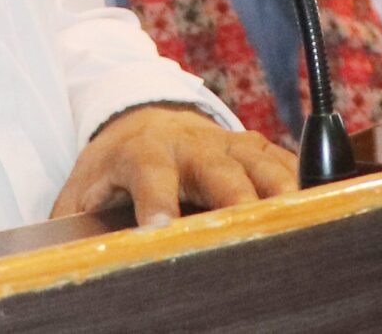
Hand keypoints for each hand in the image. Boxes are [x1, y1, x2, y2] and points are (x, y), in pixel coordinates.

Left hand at [53, 104, 299, 226]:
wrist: (141, 120)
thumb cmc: (112, 168)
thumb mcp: (83, 192)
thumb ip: (75, 225)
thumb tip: (66, 261)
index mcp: (144, 152)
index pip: (150, 174)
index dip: (157, 201)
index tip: (160, 228)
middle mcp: (192, 144)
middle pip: (221, 171)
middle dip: (237, 200)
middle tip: (249, 230)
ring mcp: (229, 143)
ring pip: (263, 165)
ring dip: (281, 193)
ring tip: (297, 224)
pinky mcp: (255, 148)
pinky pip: (284, 163)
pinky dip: (301, 185)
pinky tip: (315, 210)